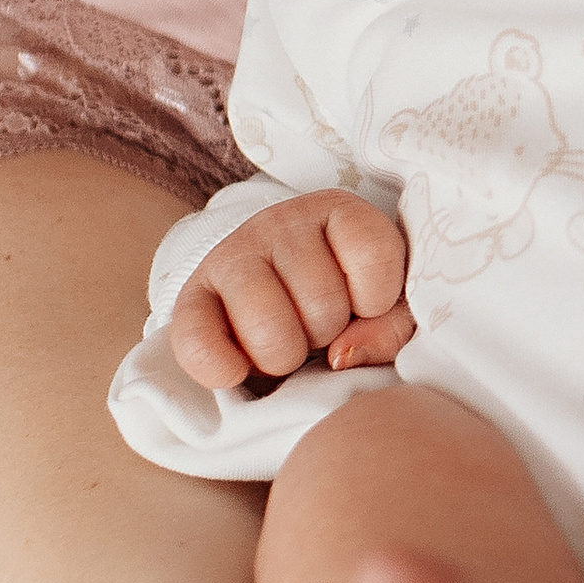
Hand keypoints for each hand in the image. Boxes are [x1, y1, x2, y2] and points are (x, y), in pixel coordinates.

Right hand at [171, 190, 412, 388]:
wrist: (281, 299)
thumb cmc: (350, 304)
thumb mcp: (391, 308)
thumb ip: (392, 329)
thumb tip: (342, 356)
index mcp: (340, 213)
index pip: (374, 256)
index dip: (376, 299)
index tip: (365, 302)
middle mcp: (281, 222)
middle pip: (322, 304)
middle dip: (327, 332)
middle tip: (318, 327)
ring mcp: (231, 254)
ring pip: (270, 330)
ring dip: (284, 356)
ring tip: (285, 342)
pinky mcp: (191, 297)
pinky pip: (198, 343)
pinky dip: (223, 369)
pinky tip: (240, 369)